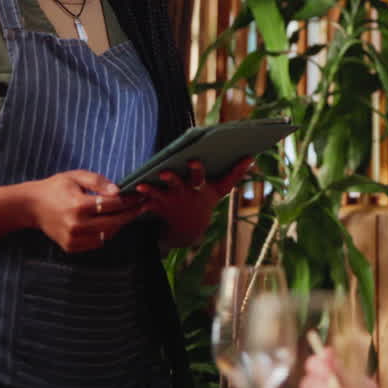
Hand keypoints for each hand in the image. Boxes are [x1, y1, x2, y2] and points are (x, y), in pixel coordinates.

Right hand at [26, 170, 143, 252]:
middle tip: (141, 207)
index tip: (140, 195)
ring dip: (119, 225)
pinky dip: (106, 234)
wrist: (31, 206)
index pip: (113, 205)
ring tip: (127, 213)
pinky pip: (97, 243)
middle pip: (114, 222)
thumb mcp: (75, 176)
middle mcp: (76, 225)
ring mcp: (73, 238)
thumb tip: (118, 190)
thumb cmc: (55, 188)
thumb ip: (98, 181)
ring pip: (107, 235)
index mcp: (78, 205)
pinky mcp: (71, 247)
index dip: (129, 200)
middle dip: (130, 214)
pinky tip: (109, 223)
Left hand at [134, 157, 253, 246]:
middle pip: (179, 186)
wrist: (189, 230)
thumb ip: (235, 173)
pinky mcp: (158, 207)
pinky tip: (135, 188)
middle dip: (173, 179)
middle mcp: (186, 195)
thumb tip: (252, 157)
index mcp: (201, 189)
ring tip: (143, 185)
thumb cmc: (204, 201)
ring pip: (160, 194)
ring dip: (152, 190)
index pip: (201, 178)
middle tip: (165, 172)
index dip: (198, 170)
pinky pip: (147, 202)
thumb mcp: (220, 190)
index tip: (193, 161)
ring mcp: (172, 202)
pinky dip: (142, 197)